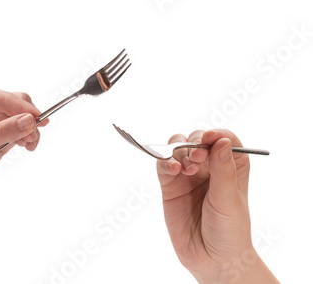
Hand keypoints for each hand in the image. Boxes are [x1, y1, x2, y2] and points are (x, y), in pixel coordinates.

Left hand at [0, 85, 48, 191]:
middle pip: (19, 105)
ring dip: (30, 131)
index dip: (25, 109)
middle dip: (29, 119)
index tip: (40, 121)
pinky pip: (20, 132)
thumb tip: (30, 121)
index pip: (8, 98)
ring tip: (30, 145)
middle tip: (33, 137)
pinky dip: (26, 138)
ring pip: (23, 118)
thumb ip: (4, 132)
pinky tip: (27, 146)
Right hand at [156, 129, 277, 282]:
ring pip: (178, 148)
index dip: (216, 134)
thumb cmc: (229, 231)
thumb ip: (223, 170)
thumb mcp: (229, 200)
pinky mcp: (169, 186)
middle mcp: (208, 168)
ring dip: (179, 151)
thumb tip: (222, 141)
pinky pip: (163, 165)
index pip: (224, 140)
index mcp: (231, 167)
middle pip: (198, 139)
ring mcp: (187, 176)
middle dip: (196, 142)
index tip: (210, 138)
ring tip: (186, 168)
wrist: (211, 259)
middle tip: (198, 156)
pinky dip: (164, 161)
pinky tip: (172, 169)